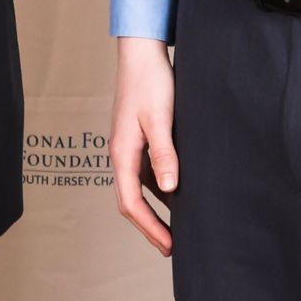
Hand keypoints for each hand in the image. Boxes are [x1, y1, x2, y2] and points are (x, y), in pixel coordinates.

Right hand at [111, 37, 178, 254]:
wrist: (142, 53)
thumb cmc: (150, 82)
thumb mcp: (160, 118)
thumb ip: (164, 153)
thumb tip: (169, 189)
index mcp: (122, 152)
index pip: (130, 202)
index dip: (150, 228)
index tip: (169, 246)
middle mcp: (122, 153)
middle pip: (130, 201)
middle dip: (150, 226)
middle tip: (173, 247)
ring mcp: (130, 147)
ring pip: (138, 189)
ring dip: (155, 210)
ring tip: (179, 227)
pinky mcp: (139, 139)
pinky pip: (146, 174)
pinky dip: (160, 190)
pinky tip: (178, 194)